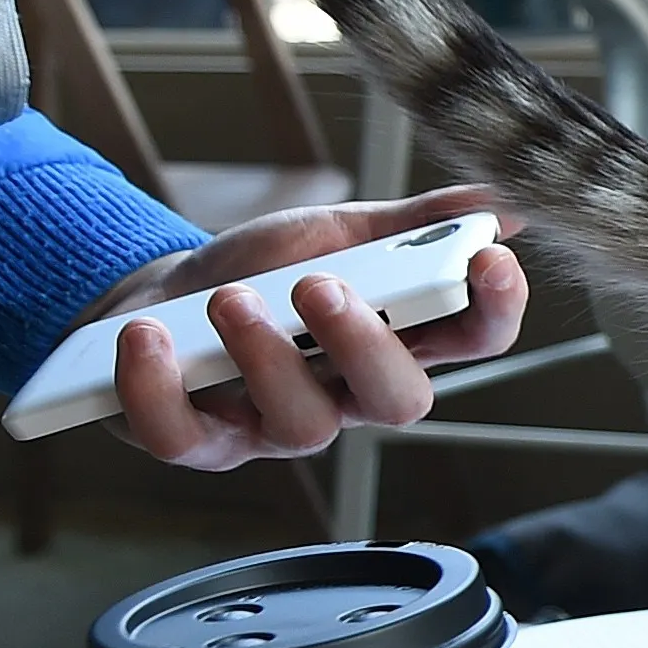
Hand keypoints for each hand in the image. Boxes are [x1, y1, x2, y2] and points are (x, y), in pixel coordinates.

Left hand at [87, 186, 529, 470]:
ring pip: (302, 425)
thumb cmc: (262, 271)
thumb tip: (500, 202)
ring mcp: (277, 427)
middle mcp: (349, 395)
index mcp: (396, 338)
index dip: (495, 310)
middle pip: (400, 402)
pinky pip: (185, 439)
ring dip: (265, 355)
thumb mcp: (338, 234)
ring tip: (229, 297)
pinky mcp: (201, 444)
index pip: (474, 340)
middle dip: (367, 343)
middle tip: (320, 285)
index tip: (487, 260)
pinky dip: (158, 386)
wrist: (162, 296)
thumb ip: (413, 224)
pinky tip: (147, 336)